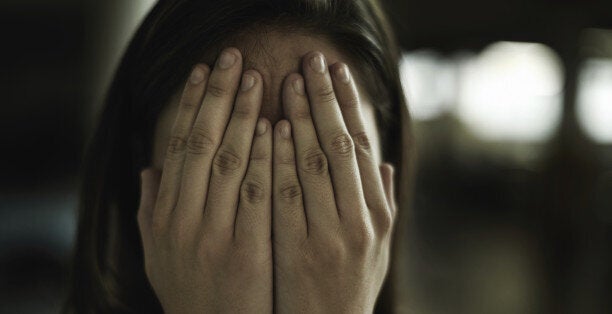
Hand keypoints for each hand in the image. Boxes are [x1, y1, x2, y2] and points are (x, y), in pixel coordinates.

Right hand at [137, 48, 272, 312]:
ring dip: (242, 117)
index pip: (177, 147)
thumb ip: (151, 212)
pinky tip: (274, 130)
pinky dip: (264, 159)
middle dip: (217, 97)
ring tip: (256, 81)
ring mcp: (214, 236)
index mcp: (165, 216)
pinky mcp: (247, 251)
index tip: (201, 72)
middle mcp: (183, 221)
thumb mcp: (158, 256)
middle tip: (233, 60)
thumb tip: (149, 170)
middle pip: (201, 144)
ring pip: (228, 163)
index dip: (188, 105)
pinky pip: (257, 196)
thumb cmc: (191, 293)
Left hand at [272, 52, 396, 313]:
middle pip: (342, 145)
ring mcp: (331, 234)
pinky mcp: (299, 248)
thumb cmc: (350, 288)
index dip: (351, 105)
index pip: (365, 147)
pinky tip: (272, 130)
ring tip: (288, 82)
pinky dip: (280, 159)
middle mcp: (361, 220)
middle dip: (325, 99)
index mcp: (380, 214)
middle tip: (311, 62)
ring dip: (301, 118)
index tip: (338, 72)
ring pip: (316, 163)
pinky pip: (287, 195)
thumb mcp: (378, 249)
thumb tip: (384, 164)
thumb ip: (383, 204)